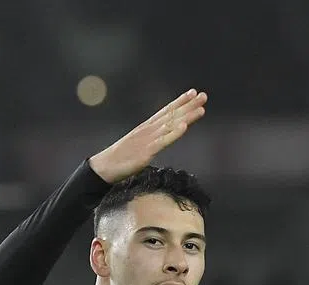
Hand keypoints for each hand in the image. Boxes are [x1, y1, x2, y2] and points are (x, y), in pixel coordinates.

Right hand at [89, 89, 207, 183]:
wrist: (105, 167)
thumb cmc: (122, 158)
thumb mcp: (139, 145)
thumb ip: (151, 140)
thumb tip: (161, 137)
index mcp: (147, 128)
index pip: (166, 111)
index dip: (180, 102)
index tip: (193, 93)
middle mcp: (149, 130)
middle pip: (172, 115)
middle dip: (188, 105)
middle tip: (203, 95)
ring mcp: (148, 139)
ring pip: (171, 125)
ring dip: (186, 116)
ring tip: (201, 108)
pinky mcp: (147, 151)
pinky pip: (163, 141)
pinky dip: (174, 133)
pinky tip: (184, 126)